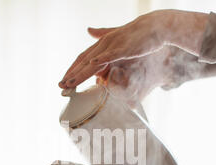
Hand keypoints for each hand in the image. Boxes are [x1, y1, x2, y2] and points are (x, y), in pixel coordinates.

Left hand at [59, 10, 207, 89]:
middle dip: (71, 74)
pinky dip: (101, 60)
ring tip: (70, 83)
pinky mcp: (124, 48)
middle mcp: (103, 44)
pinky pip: (110, 55)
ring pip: (93, 61)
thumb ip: (102, 34)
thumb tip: (89, 30)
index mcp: (101, 44)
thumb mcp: (117, 36)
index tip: (64, 81)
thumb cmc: (138, 35)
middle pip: (83, 61)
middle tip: (60, 86)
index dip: (72, 69)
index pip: (82, 58)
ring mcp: (113, 46)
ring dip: (80, 73)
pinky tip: (92, 65)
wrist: (155, 26)